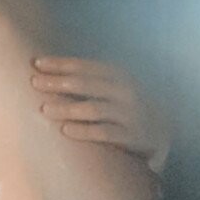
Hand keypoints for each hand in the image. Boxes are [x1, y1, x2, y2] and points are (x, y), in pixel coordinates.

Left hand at [31, 54, 172, 172]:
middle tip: (34, 83)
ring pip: (93, 108)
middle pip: (86, 84)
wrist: (165, 132)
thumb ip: (92, 80)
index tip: (37, 62)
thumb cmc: (130, 106)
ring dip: (67, 107)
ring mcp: (130, 114)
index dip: (61, 63)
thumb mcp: (116, 87)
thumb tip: (52, 71)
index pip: (86, 66)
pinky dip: (83, 131)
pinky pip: (104, 133)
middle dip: (58, 82)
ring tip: (45, 109)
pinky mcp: (132, 136)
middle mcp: (126, 91)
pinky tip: (65, 130)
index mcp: (120, 75)